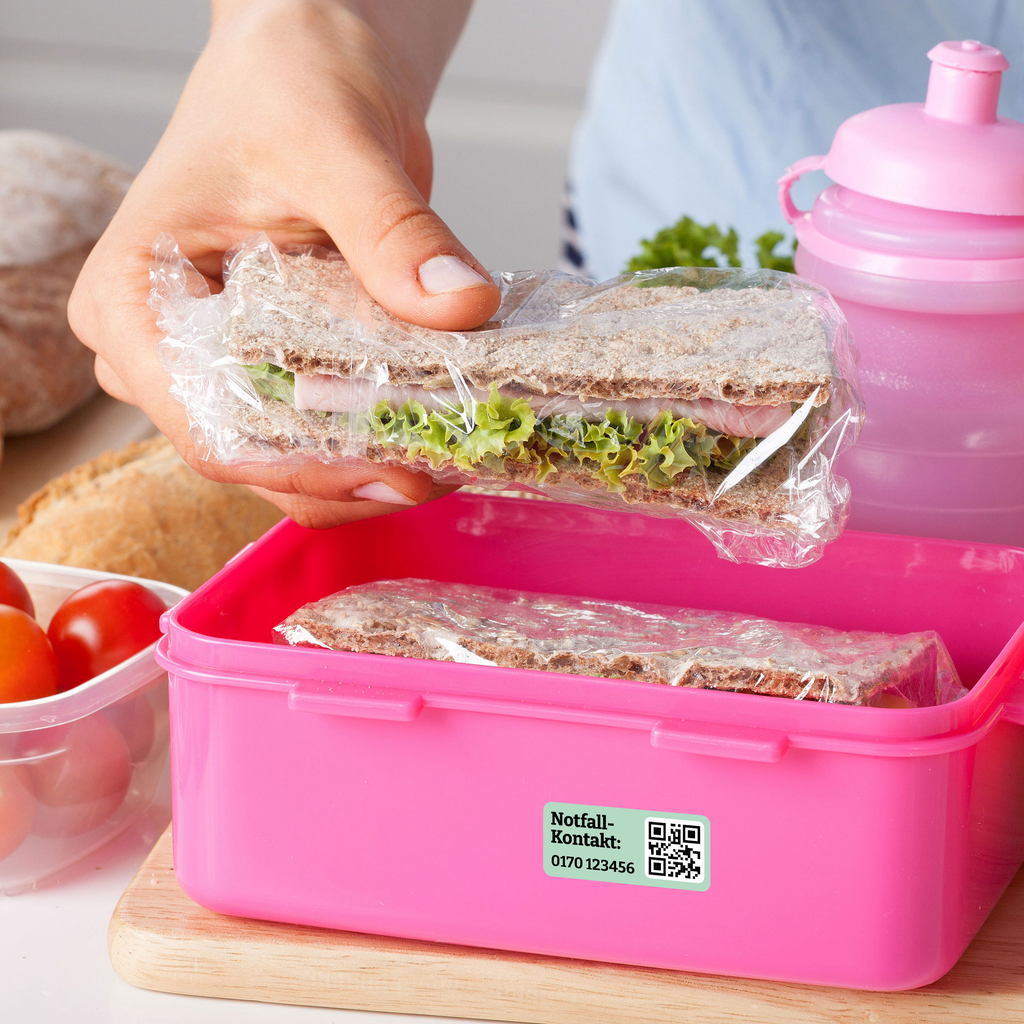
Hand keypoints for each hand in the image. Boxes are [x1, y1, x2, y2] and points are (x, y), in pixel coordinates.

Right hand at [69, 0, 498, 526]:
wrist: (311, 62)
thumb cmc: (286, 82)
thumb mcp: (336, 145)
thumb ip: (393, 232)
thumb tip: (459, 304)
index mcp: (136, 301)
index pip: (208, 424)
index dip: (303, 466)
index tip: (396, 470)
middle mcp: (168, 348)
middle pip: (254, 455)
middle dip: (348, 470)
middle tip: (442, 467)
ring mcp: (224, 362)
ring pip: (293, 455)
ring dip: (372, 460)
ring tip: (450, 450)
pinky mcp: (279, 363)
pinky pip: (325, 425)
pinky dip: (381, 433)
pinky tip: (438, 427)